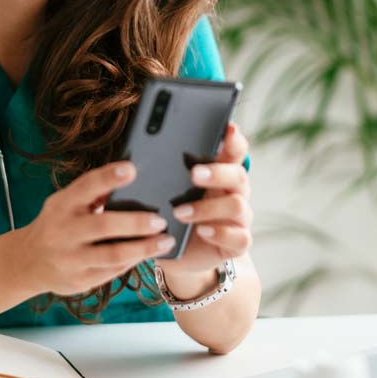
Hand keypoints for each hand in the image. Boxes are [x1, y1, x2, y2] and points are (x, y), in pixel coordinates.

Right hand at [21, 161, 175, 295]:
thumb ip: (89, 193)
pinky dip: (133, 262)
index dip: (108, 177)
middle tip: (161, 219)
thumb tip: (126, 175)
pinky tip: (148, 254)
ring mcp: (70, 258)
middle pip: (103, 225)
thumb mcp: (63, 203)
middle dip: (136, 222)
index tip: (132, 169)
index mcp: (62, 205)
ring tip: (165, 241)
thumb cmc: (56, 223)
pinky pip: (111, 271)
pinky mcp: (79, 280)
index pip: (86, 186)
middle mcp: (63, 231)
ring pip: (112, 254)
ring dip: (143, 248)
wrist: (27, 261)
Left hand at [156, 122, 252, 282]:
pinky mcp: (237, 243)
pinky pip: (240, 237)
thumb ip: (164, 168)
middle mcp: (234, 191)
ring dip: (207, 207)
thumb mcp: (165, 187)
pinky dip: (219, 233)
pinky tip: (201, 231)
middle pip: (238, 174)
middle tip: (193, 173)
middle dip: (216, 172)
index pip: (234, 150)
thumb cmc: (169, 209)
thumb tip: (136, 153)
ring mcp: (239, 218)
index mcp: (220, 171)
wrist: (175, 249)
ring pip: (237, 206)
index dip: (233, 139)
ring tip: (179, 212)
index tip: (227, 128)